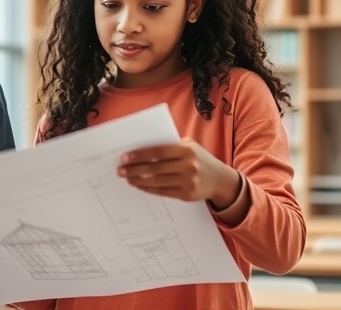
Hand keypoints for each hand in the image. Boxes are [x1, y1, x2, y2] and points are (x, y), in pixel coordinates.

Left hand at [117, 138, 240, 207]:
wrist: (220, 180)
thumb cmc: (199, 159)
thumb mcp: (190, 147)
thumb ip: (170, 146)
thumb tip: (142, 150)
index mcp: (186, 150)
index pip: (158, 151)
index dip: (140, 155)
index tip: (125, 157)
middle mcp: (188, 165)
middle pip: (155, 168)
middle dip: (134, 169)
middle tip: (120, 169)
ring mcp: (188, 181)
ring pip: (157, 181)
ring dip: (139, 180)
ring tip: (127, 178)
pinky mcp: (186, 195)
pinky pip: (162, 191)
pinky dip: (148, 188)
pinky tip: (139, 185)